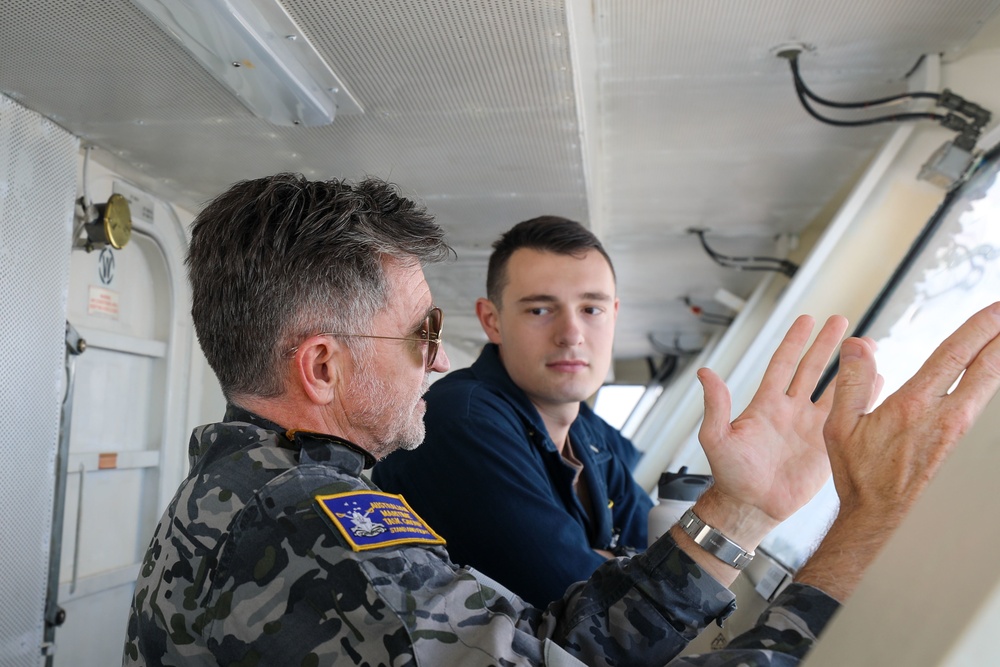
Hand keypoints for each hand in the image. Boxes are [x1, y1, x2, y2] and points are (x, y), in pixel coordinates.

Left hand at [695, 315, 847, 538]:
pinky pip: (847, 418)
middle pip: (812, 369)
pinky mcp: (827, 446)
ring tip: (867, 347)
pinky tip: (878, 383)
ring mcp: (810, 427)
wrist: (752, 506)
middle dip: (827, 344)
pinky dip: (863, 400)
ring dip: (850, 368)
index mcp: (766, 404)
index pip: (784, 364)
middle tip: (842, 320)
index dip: (795, 342)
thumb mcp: (717, 438)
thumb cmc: (730, 475)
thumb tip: (704, 372)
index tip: (807, 319)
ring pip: (835, 389)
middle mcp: (790, 410)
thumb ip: (715, 406)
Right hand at [824, 301, 999, 521]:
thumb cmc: (859, 473)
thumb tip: (857, 344)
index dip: (978, 329)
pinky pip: (980, 401)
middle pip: (986, 368)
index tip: (995, 309)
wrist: (878, 514)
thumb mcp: (839, 426)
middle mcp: (942, 416)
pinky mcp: (956, 441)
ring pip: (989, 385)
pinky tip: (990, 375)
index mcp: (912, 407)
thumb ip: (851, 381)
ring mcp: (954, 430)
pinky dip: (991, 379)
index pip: (953, 356)